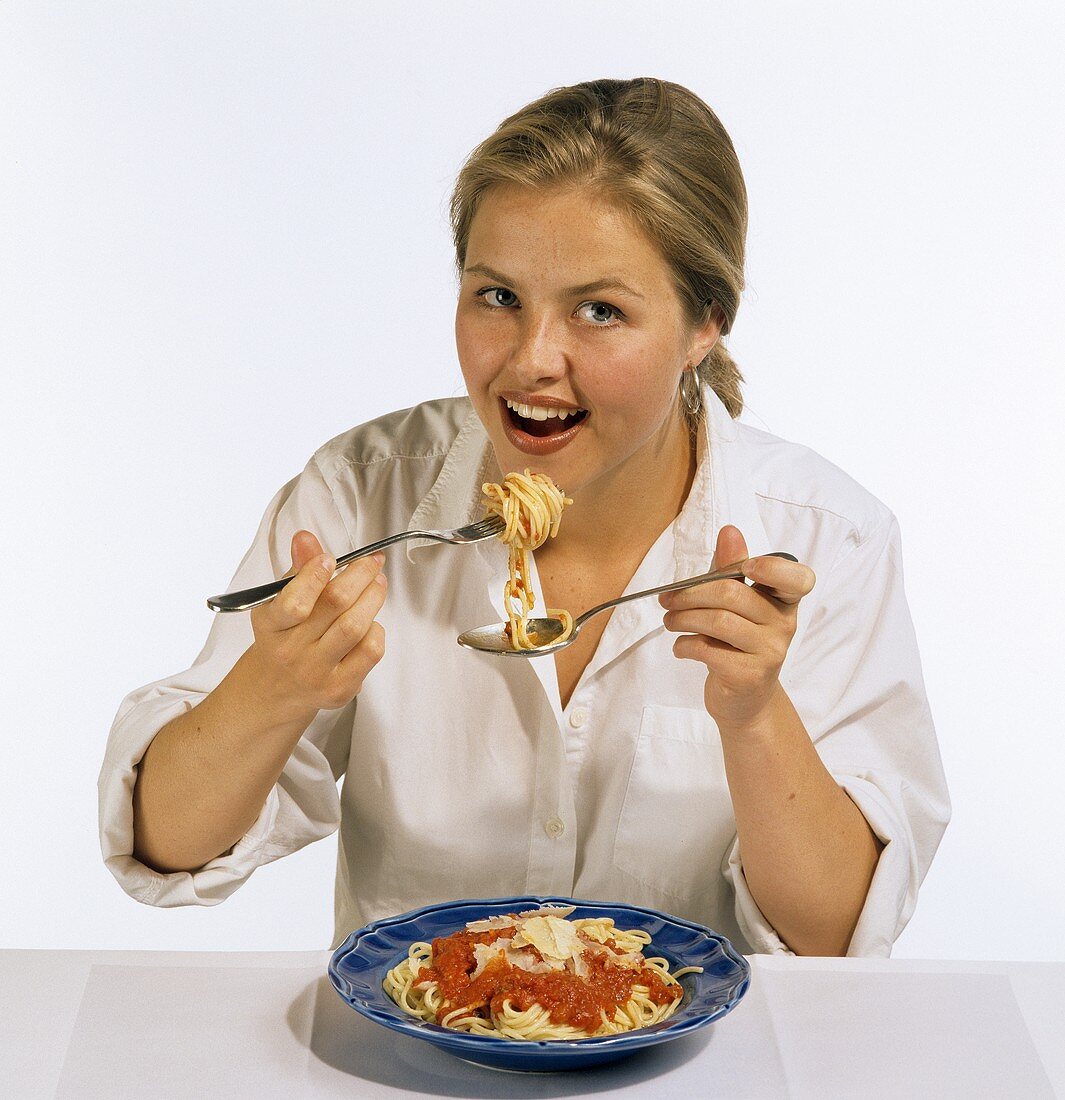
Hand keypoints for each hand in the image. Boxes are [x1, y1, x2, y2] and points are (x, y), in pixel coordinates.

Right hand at [247, 530, 387, 719]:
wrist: (276, 688)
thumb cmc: (283, 637)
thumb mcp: (279, 602)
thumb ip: (297, 569)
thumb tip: (305, 538)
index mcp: (271, 625)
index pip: (294, 600)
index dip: (316, 574)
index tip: (331, 558)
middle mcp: (291, 651)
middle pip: (335, 605)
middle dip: (360, 575)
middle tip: (371, 563)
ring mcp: (316, 672)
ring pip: (355, 626)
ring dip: (373, 597)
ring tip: (378, 583)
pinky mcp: (339, 688)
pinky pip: (369, 651)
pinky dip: (376, 629)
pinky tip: (370, 621)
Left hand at [659, 525, 814, 730]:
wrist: (743, 699)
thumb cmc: (736, 642)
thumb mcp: (735, 604)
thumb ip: (731, 568)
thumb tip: (729, 531)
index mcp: (784, 601)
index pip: (799, 579)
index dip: (773, 569)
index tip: (746, 567)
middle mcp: (784, 625)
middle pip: (732, 594)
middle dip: (690, 594)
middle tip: (667, 600)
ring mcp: (770, 652)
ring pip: (718, 621)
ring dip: (682, 618)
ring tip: (669, 621)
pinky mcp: (749, 676)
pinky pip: (709, 650)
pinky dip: (685, 645)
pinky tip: (681, 647)